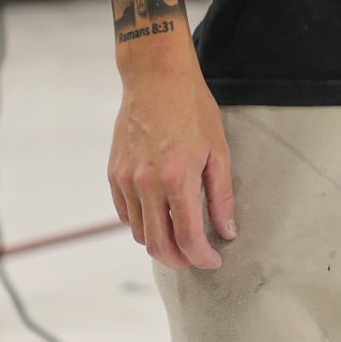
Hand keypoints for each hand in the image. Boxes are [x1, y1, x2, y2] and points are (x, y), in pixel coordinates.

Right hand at [108, 54, 235, 270]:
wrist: (156, 79)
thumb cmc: (193, 110)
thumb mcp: (218, 151)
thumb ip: (221, 196)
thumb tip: (227, 231)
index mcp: (177, 178)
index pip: (187, 236)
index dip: (201, 256)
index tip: (213, 262)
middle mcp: (146, 183)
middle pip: (158, 243)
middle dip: (179, 260)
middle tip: (196, 259)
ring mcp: (125, 179)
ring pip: (139, 232)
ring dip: (159, 243)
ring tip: (180, 239)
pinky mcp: (114, 174)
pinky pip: (125, 213)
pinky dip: (142, 224)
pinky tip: (159, 217)